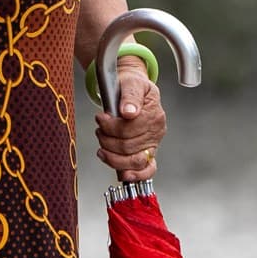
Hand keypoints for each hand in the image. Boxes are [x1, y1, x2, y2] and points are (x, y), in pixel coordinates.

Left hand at [94, 62, 166, 181]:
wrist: (132, 88)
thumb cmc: (131, 86)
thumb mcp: (130, 82)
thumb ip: (130, 96)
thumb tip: (129, 112)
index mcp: (154, 113)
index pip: (131, 128)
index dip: (111, 126)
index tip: (100, 118)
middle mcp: (156, 130)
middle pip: (129, 146)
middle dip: (108, 140)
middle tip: (100, 130)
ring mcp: (152, 143)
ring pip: (134, 161)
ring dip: (113, 156)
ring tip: (103, 145)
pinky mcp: (148, 152)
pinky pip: (147, 170)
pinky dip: (135, 174)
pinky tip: (123, 173)